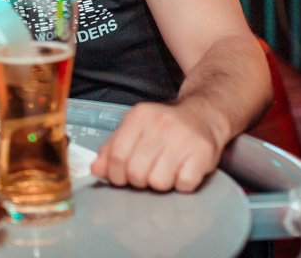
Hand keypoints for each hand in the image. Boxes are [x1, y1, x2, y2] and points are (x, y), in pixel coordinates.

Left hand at [90, 101, 223, 192]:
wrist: (204, 116)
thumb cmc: (166, 127)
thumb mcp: (135, 129)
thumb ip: (113, 148)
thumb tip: (96, 169)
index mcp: (139, 116)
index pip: (116, 155)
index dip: (115, 174)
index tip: (120, 177)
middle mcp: (160, 124)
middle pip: (136, 172)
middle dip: (138, 180)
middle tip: (146, 173)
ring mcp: (183, 139)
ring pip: (158, 182)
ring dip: (160, 183)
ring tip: (166, 170)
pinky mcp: (203, 153)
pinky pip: (183, 184)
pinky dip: (181, 184)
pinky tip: (182, 170)